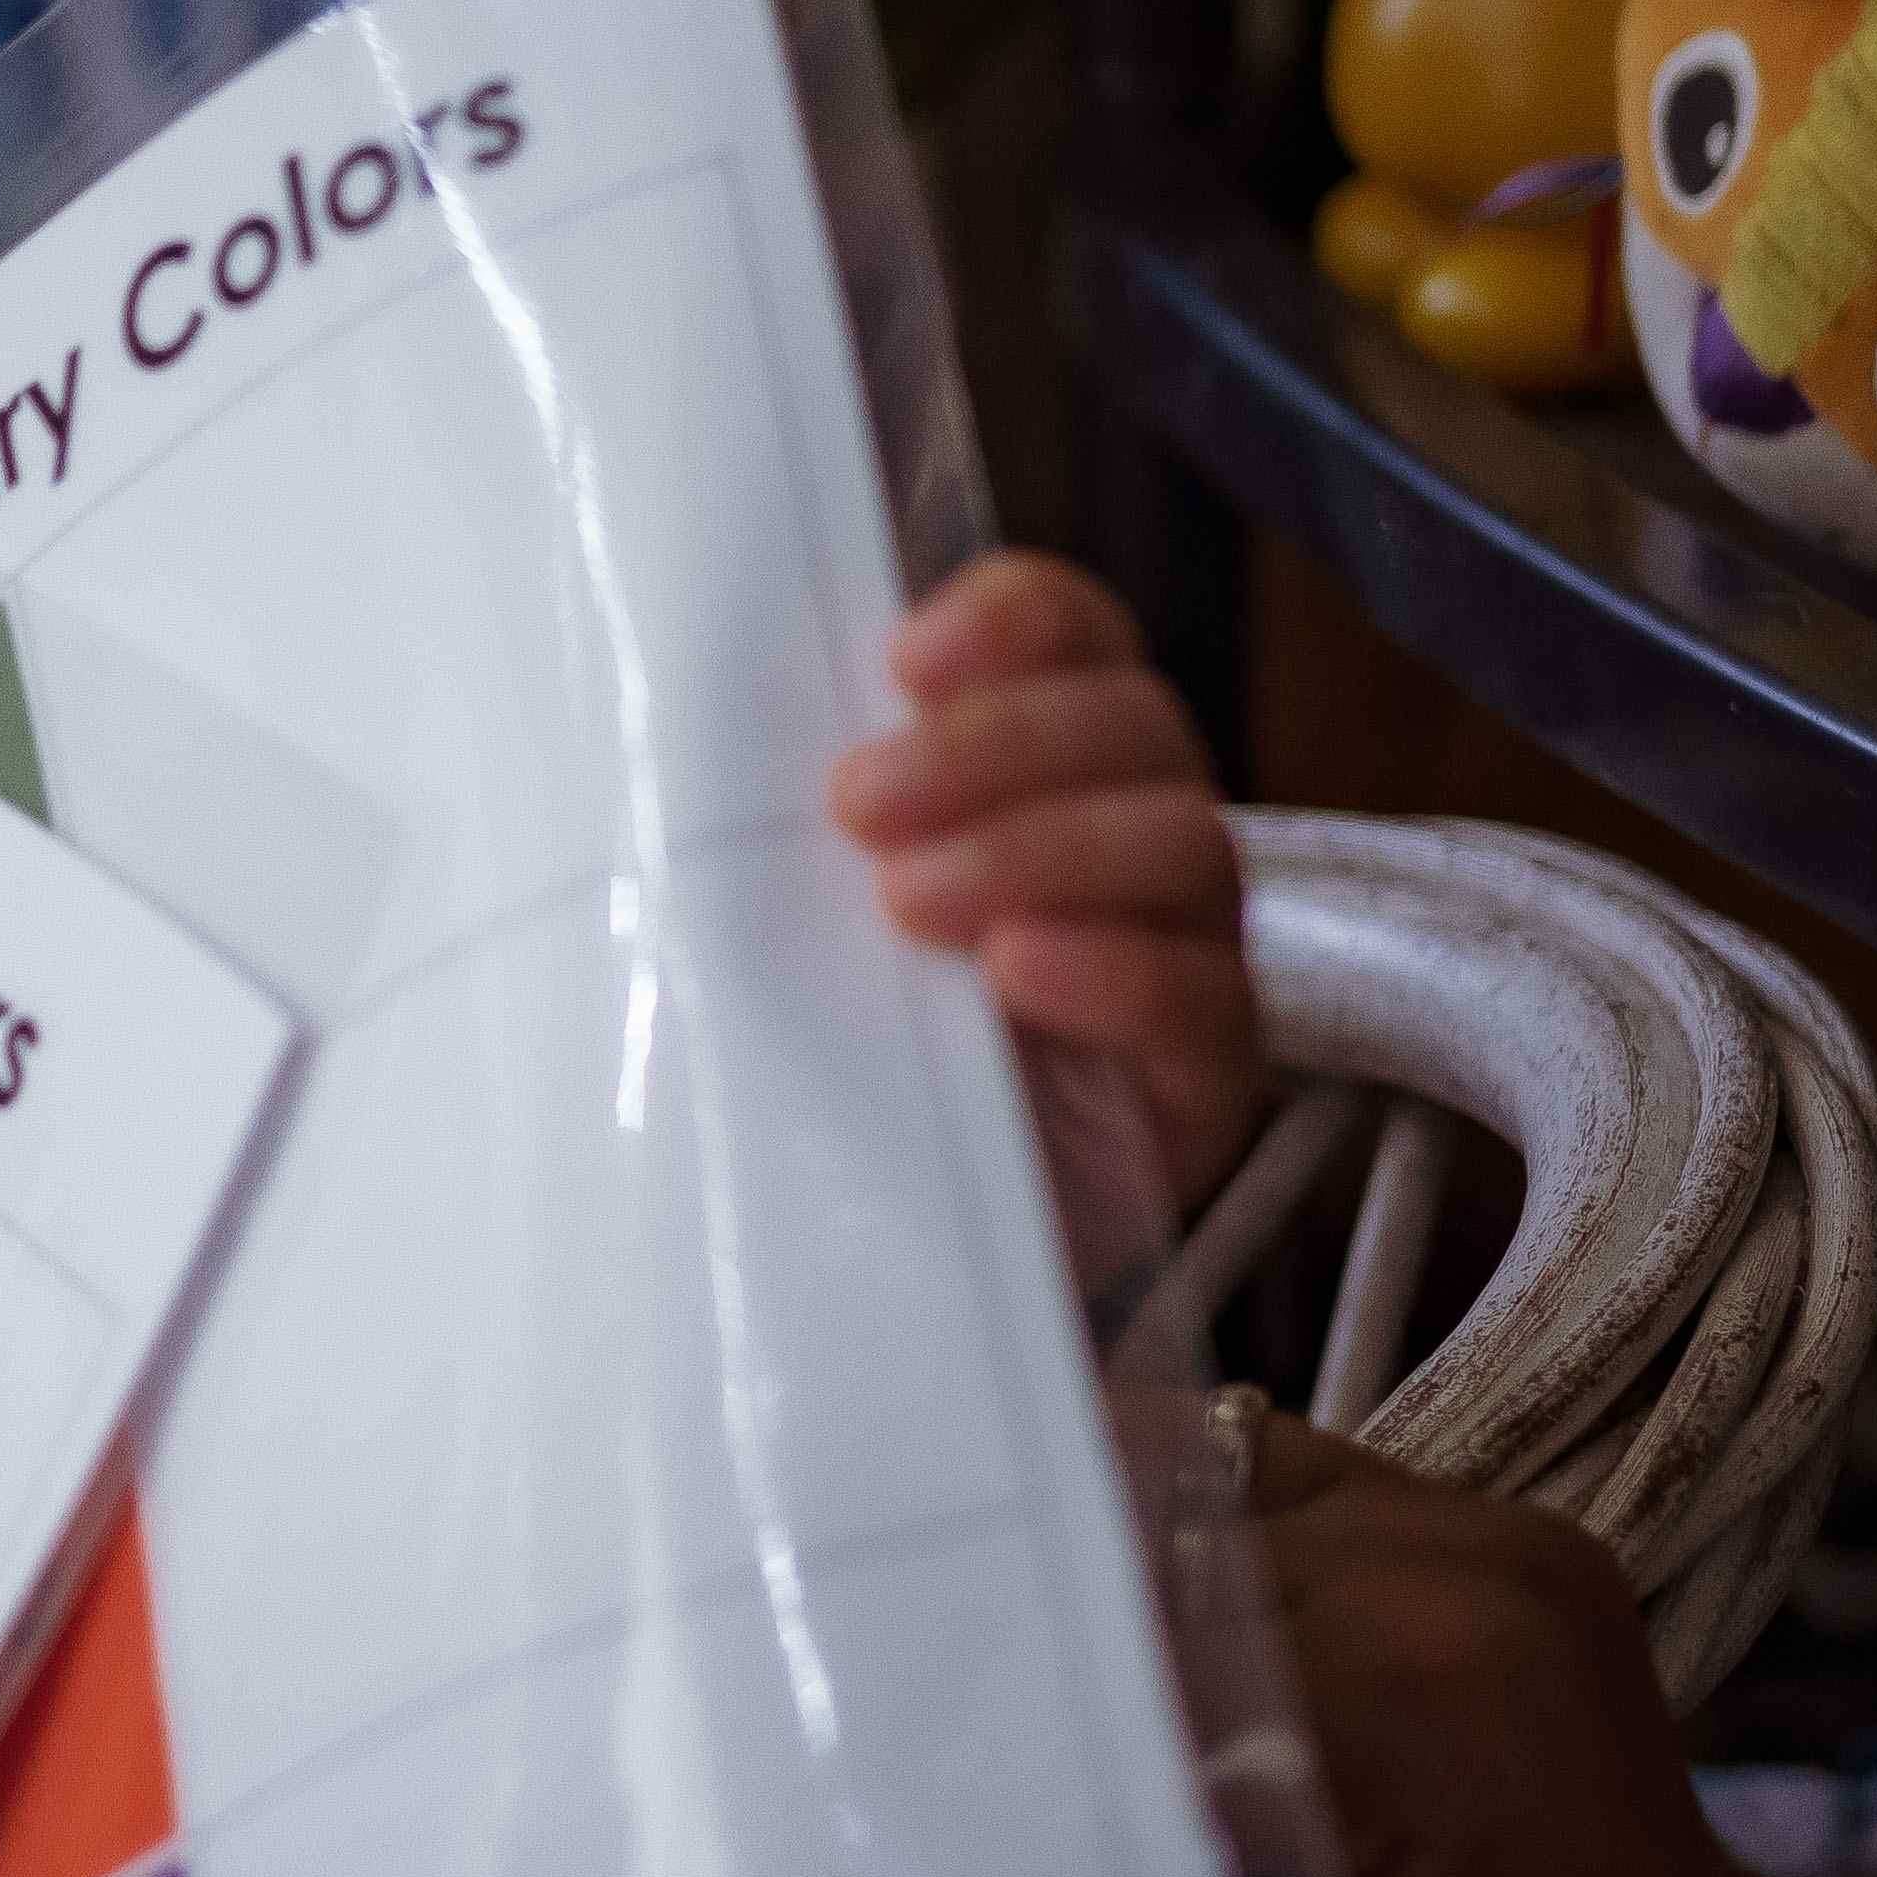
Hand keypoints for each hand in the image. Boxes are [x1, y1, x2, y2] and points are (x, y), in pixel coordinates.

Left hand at [832, 553, 1259, 1229]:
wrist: (902, 1254)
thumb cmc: (843, 1062)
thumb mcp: (798, 926)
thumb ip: (781, 835)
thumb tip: (668, 756)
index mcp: (1048, 766)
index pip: (1071, 635)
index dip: (1007, 622)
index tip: (901, 663)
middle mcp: (1135, 836)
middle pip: (1132, 726)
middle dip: (994, 747)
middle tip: (859, 806)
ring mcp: (1188, 952)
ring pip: (1184, 842)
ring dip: (1038, 850)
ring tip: (910, 904)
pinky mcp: (1207, 1077)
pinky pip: (1204, 996)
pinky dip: (1113, 969)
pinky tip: (1020, 971)